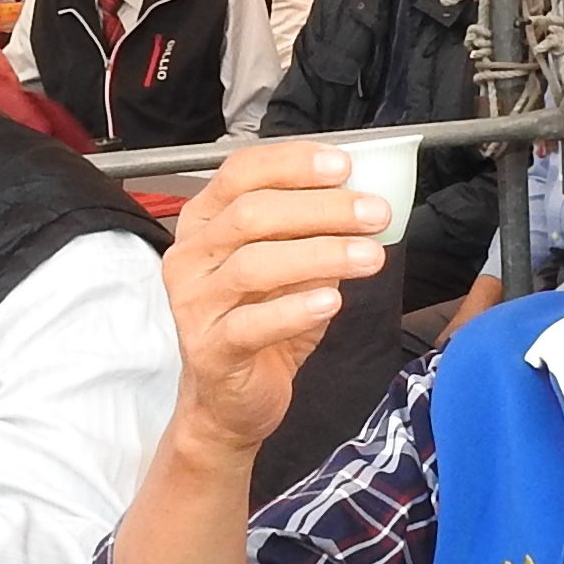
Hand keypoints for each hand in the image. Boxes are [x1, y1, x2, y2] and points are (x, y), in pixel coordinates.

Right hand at [157, 142, 392, 459]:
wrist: (228, 399)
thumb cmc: (258, 322)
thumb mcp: (288, 267)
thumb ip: (312, 233)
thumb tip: (364, 202)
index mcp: (204, 222)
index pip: (241, 172)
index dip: (292, 163)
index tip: (344, 166)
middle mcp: (190, 257)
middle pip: (251, 214)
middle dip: (321, 208)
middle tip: (373, 213)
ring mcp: (194, 304)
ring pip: (254, 265)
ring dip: (321, 255)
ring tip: (369, 257)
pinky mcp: (209, 350)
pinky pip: (252, 324)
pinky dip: (296, 309)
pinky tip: (332, 301)